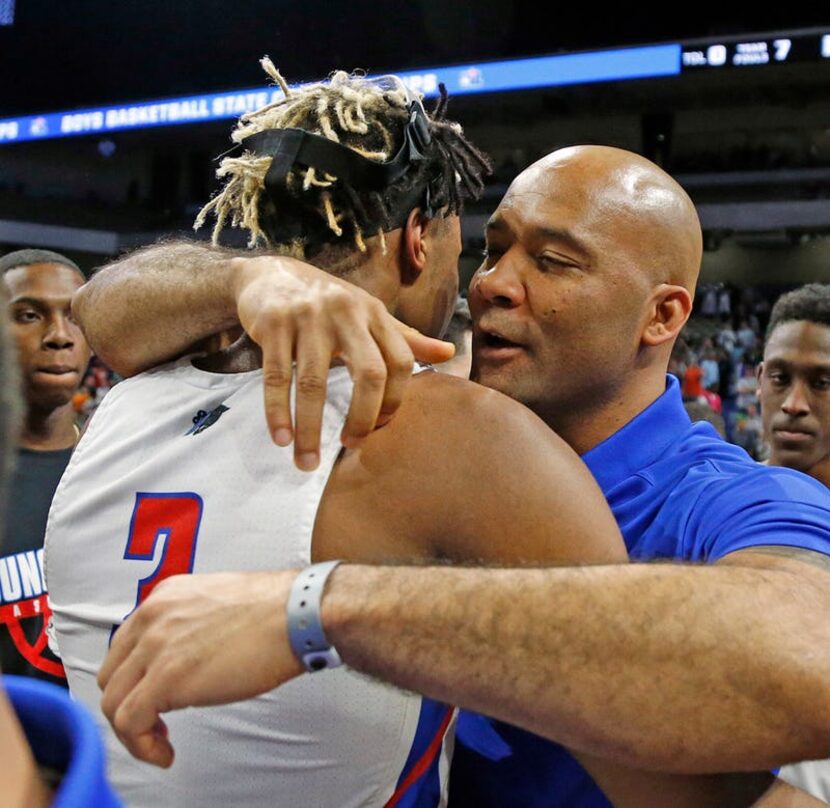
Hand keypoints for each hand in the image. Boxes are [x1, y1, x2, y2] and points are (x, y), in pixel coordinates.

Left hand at [98, 571, 302, 767]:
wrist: (298, 612)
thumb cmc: (276, 610)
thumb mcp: (218, 602)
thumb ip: (191, 621)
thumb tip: (187, 652)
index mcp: (165, 597)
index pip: (125, 645)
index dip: (136, 678)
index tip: (153, 696)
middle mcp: (153, 617)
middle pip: (113, 674)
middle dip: (129, 703)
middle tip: (156, 721)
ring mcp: (156, 646)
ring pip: (113, 702)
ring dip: (132, 731)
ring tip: (160, 741)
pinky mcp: (166, 678)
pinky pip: (129, 723)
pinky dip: (141, 746)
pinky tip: (165, 752)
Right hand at [231, 256, 454, 469]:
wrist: (272, 274)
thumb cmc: (330, 304)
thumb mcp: (370, 315)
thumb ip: (406, 338)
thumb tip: (450, 354)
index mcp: (375, 313)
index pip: (401, 362)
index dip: (395, 401)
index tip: (378, 430)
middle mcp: (346, 312)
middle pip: (368, 373)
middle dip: (362, 418)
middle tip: (352, 446)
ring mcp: (308, 316)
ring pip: (313, 382)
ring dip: (310, 428)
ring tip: (307, 462)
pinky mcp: (273, 322)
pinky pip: (276, 375)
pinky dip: (277, 412)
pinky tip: (281, 438)